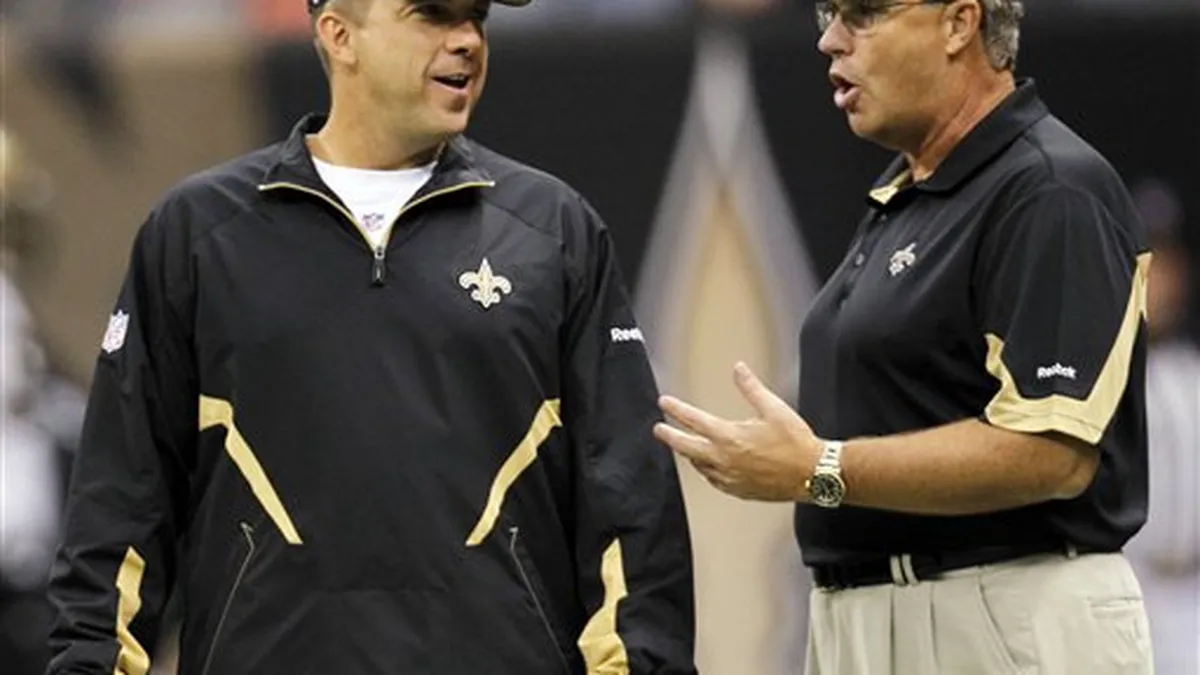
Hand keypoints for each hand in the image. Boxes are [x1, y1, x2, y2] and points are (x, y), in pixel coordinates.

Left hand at [653, 362, 822, 501]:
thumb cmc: (796, 443)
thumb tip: (739, 369)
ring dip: (689, 454)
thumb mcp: (774, 408)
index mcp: (730, 437)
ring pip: (699, 465)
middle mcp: (724, 460)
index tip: (664, 403)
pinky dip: (706, 470)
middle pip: (686, 447)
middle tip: (659, 430)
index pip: (694, 420)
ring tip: (684, 446)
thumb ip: (751, 388)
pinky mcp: (739, 491)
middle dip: (670, 437)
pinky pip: (714, 480)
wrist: (814, 474)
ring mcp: (730, 478)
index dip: (676, 409)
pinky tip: (709, 467)